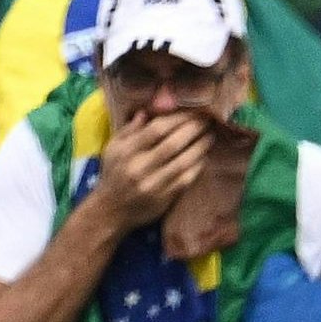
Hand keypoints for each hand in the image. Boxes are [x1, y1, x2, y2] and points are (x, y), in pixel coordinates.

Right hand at [89, 109, 212, 230]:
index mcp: (127, 151)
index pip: (156, 129)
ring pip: (183, 162)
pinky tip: (203, 157)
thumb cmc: (113, 174)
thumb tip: (147, 111)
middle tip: (207, 120)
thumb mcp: (113, 148)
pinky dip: (197, 166)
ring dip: (200, 147)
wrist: (111, 210)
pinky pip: (186, 179)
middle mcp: (140, 167)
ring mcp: (153, 184)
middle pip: (173, 144)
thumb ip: (129, 129)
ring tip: (210, 136)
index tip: (192, 111)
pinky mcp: (164, 198)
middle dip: (193, 129)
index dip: (177, 118)